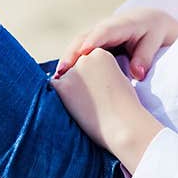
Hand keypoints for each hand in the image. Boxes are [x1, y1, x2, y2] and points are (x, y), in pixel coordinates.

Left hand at [50, 48, 162, 170]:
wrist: (125, 124)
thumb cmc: (124, 107)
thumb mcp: (116, 79)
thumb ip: (100, 73)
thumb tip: (80, 78)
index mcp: (101, 53)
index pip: (85, 63)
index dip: (92, 80)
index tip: (103, 92)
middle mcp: (85, 58)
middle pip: (73, 69)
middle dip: (79, 83)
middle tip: (96, 100)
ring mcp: (73, 71)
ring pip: (63, 80)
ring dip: (70, 91)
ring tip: (89, 105)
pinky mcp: (62, 86)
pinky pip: (53, 90)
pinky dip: (61, 98)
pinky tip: (76, 106)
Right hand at [54, 7, 177, 80]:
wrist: (148, 21)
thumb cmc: (153, 32)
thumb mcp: (154, 41)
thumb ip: (145, 56)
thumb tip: (137, 74)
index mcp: (121, 24)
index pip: (104, 31)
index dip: (93, 41)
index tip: (83, 53)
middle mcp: (103, 27)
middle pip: (83, 38)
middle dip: (72, 53)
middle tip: (62, 72)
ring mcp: (95, 35)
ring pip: (77, 45)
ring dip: (66, 60)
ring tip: (57, 79)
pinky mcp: (91, 43)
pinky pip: (78, 51)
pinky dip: (70, 63)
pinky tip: (61, 79)